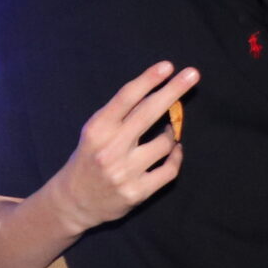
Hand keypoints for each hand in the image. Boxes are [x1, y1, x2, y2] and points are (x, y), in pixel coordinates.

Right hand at [49, 60, 199, 232]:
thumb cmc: (90, 157)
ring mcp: (125, 172)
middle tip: (193, 74)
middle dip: (173, 91)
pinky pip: (169, 170)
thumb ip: (121, 115)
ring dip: (171, 134)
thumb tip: (158, 92)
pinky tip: (174, 150)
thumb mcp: (96, 131)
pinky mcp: (137, 192)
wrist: (74, 200)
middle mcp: (110, 149)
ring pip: (164, 143)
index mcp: (98, 129)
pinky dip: (176, 157)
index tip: (168, 66)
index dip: (148, 80)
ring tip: (167, 131)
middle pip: (148, 113)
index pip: (126, 98)